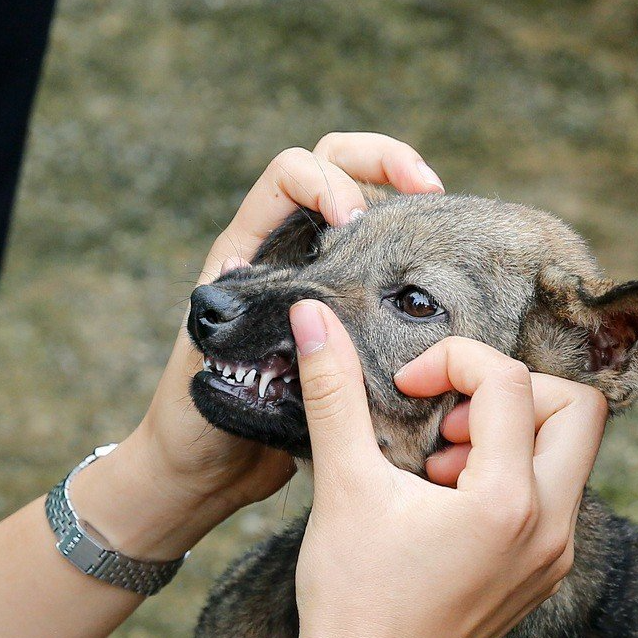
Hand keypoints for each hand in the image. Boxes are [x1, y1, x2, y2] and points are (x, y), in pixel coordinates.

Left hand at [93, 135, 444, 558]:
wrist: (203, 477)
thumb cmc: (194, 430)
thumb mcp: (216, 372)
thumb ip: (253, 338)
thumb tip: (306, 311)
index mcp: (245, 253)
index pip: (286, 176)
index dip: (324, 182)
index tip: (352, 223)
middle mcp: (283, 254)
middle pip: (333, 163)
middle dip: (383, 160)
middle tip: (428, 189)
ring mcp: (316, 282)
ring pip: (366, 207)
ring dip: (405, 198)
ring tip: (442, 224)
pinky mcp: (341, 319)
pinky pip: (380, 269)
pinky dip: (411, 261)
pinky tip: (438, 285)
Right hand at [288, 300, 608, 637]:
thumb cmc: (351, 600)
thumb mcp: (342, 486)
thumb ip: (333, 392)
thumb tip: (310, 314)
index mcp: (507, 503)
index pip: (511, 382)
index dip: (455, 362)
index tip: (407, 389)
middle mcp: (550, 528)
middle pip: (577, 408)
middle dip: (513, 392)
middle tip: (449, 420)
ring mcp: (554, 555)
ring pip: (569, 453)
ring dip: (510, 436)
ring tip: (440, 465)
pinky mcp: (544, 574)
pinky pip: (553, 496)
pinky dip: (510, 476)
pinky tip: (446, 503)